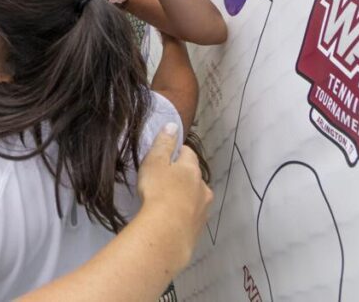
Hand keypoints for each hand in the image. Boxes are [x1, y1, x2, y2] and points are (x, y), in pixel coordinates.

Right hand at [136, 124, 211, 265]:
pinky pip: (191, 216)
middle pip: (194, 177)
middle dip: (182, 177)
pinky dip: (183, 215)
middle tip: (163, 182)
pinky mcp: (199, 228)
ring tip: (167, 203)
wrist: (167, 232)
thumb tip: (173, 125)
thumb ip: (163, 144)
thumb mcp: (154, 162)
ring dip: (185, 197)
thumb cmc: (158, 192)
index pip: (188, 153)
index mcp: (191, 169)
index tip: (164, 158)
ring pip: (195, 197)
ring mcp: (203, 209)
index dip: (176, 153)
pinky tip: (171, 220)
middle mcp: (202, 187)